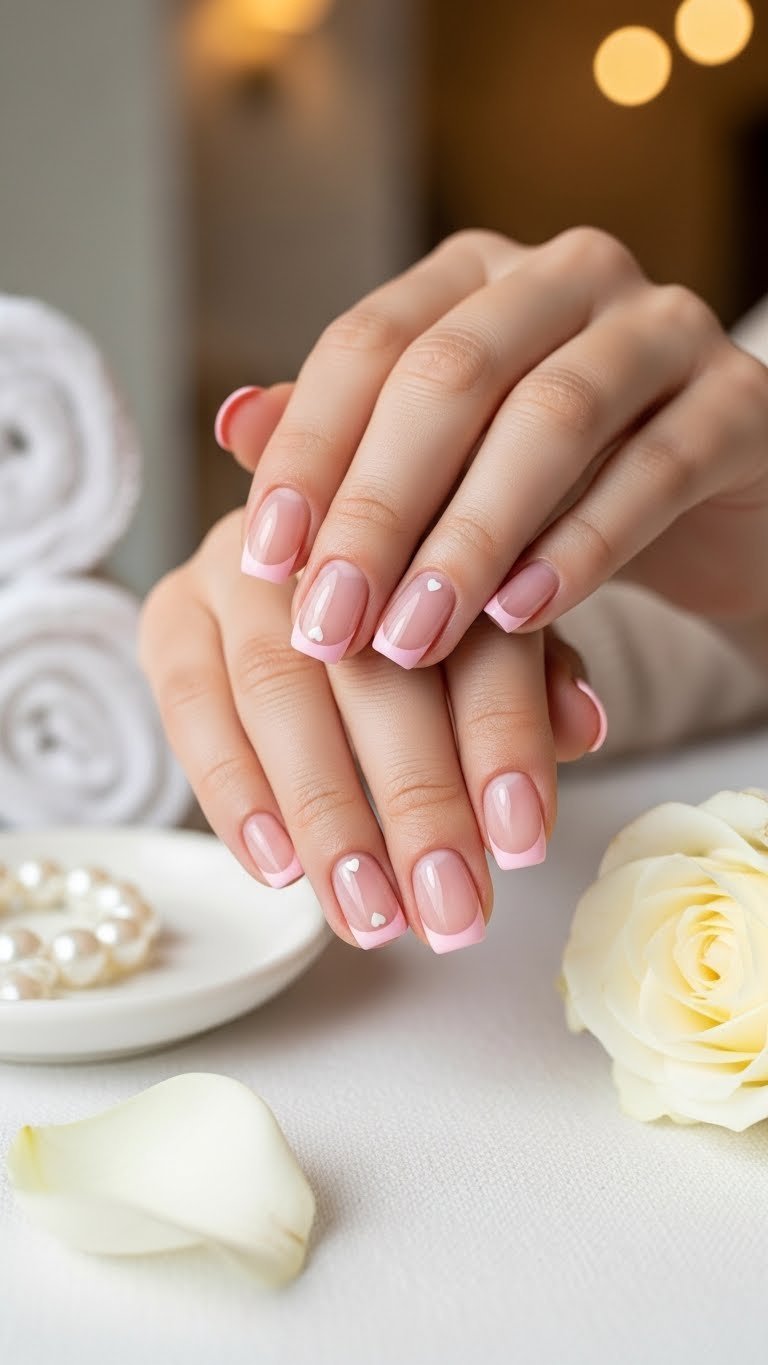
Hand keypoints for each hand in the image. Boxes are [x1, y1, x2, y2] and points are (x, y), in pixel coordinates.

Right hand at [139, 511, 604, 951]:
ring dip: (328, 816)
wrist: (297, 572)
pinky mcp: (170, 613)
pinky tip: (280, 869)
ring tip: (371, 916)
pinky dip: (235, 793)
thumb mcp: (493, 639)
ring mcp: (239, 567)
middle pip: (376, 670)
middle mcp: (330, 535)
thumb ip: (533, 680)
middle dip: (417, 802)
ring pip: (279, 693)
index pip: (477, 635)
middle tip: (450, 912)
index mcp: (436, 528)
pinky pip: (190, 705)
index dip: (503, 739)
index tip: (523, 845)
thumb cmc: (419, 621)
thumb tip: (584, 729)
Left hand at [220, 227, 767, 667]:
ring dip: (470, 539)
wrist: (708, 512)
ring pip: (552, 418)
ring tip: (413, 638)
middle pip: (451, 373)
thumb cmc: (551, 488)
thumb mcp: (442, 470)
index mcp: (475, 276)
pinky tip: (523, 618)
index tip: (264, 561)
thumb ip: (350, 444)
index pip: (369, 344)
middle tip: (331, 622)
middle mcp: (566, 277)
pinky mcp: (739, 402)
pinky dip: (582, 549)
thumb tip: (233, 422)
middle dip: (378, 508)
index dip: (309, 453)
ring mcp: (663, 328)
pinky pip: (655, 470)